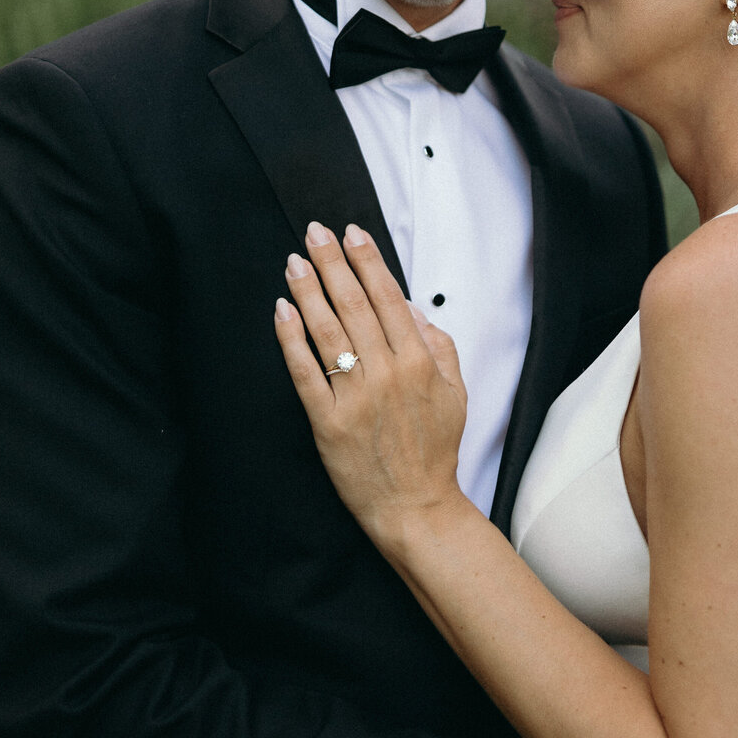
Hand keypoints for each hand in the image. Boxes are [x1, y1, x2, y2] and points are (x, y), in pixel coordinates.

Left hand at [274, 221, 468, 543]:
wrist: (416, 506)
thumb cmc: (435, 450)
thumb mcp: (456, 393)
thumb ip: (440, 347)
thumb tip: (413, 310)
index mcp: (419, 362)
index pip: (387, 297)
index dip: (367, 261)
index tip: (351, 233)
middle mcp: (387, 373)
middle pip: (353, 305)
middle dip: (332, 262)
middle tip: (314, 232)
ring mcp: (355, 397)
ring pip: (327, 331)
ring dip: (308, 291)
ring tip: (294, 262)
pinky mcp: (327, 421)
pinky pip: (304, 372)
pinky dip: (291, 338)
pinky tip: (282, 310)